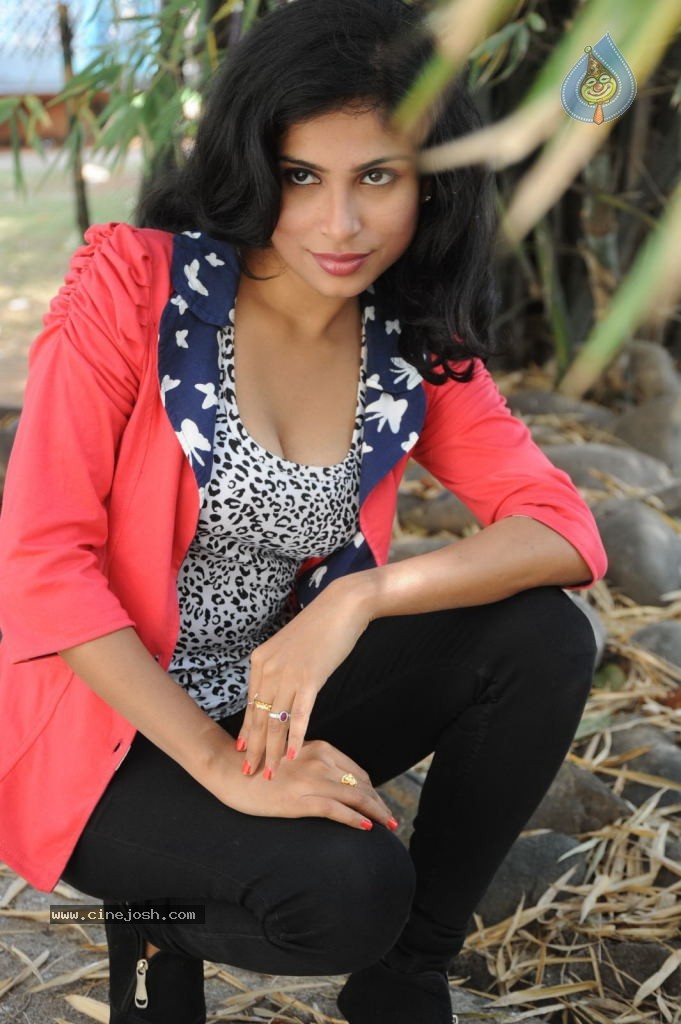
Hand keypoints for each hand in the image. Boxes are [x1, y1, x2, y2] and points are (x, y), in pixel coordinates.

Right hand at [223, 739, 396, 831]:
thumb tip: (336, 785)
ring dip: (375, 813)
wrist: (230, 770)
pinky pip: (336, 809)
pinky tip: (365, 827)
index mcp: (320, 748)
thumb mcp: (295, 760)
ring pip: (355, 797)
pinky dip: (354, 818)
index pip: (357, 773)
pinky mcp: (300, 798)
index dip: (372, 791)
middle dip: (379, 804)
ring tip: (387, 826)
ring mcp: (311, 779)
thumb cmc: (261, 767)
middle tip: (391, 821)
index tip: (380, 805)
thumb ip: (315, 767)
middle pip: (361, 785)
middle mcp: (321, 760)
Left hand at [237, 577, 372, 777]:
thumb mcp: (290, 649)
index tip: (243, 753)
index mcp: (260, 662)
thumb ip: (279, 670)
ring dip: (272, 751)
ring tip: (270, 773)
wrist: (342, 607)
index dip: (247, 732)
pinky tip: (293, 756)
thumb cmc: (319, 628)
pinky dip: (296, 738)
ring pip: (275, 721)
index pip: (250, 705)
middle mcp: (268, 669)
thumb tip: (277, 694)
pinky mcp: (309, 678)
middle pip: (257, 717)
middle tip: (248, 773)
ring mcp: (287, 674)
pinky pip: (299, 715)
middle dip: (253, 748)